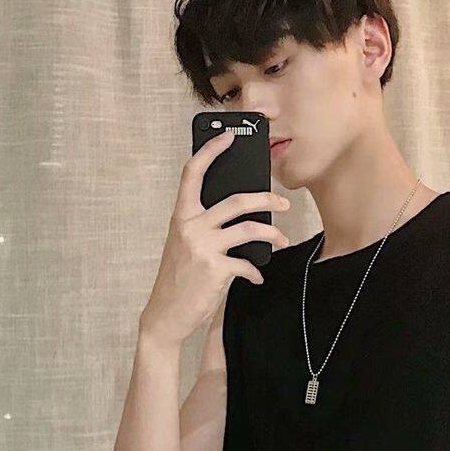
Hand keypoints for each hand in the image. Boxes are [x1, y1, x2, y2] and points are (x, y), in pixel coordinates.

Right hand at [139, 129, 291, 346]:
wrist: (166, 314)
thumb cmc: (179, 278)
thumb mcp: (185, 245)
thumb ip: (206, 227)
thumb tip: (242, 217)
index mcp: (181, 216)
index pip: (192, 173)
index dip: (211, 151)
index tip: (229, 136)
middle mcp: (190, 227)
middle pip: (235, 201)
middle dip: (265, 199)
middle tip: (283, 203)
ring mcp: (203, 248)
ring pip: (249, 229)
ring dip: (272, 234)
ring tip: (281, 240)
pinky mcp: (215, 270)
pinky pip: (247, 265)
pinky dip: (255, 272)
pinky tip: (256, 277)